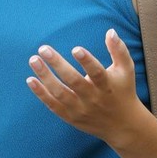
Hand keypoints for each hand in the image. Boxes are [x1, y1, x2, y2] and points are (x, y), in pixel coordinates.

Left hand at [26, 29, 146, 145]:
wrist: (122, 125)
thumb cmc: (123, 91)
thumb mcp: (126, 71)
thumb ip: (119, 51)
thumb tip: (110, 31)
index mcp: (107, 86)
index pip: (97, 73)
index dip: (87, 62)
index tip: (75, 48)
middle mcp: (93, 98)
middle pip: (74, 82)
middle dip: (58, 65)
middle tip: (43, 48)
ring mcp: (81, 109)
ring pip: (60, 93)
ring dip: (45, 77)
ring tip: (34, 60)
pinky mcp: (70, 117)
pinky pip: (53, 105)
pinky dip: (41, 93)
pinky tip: (30, 79)